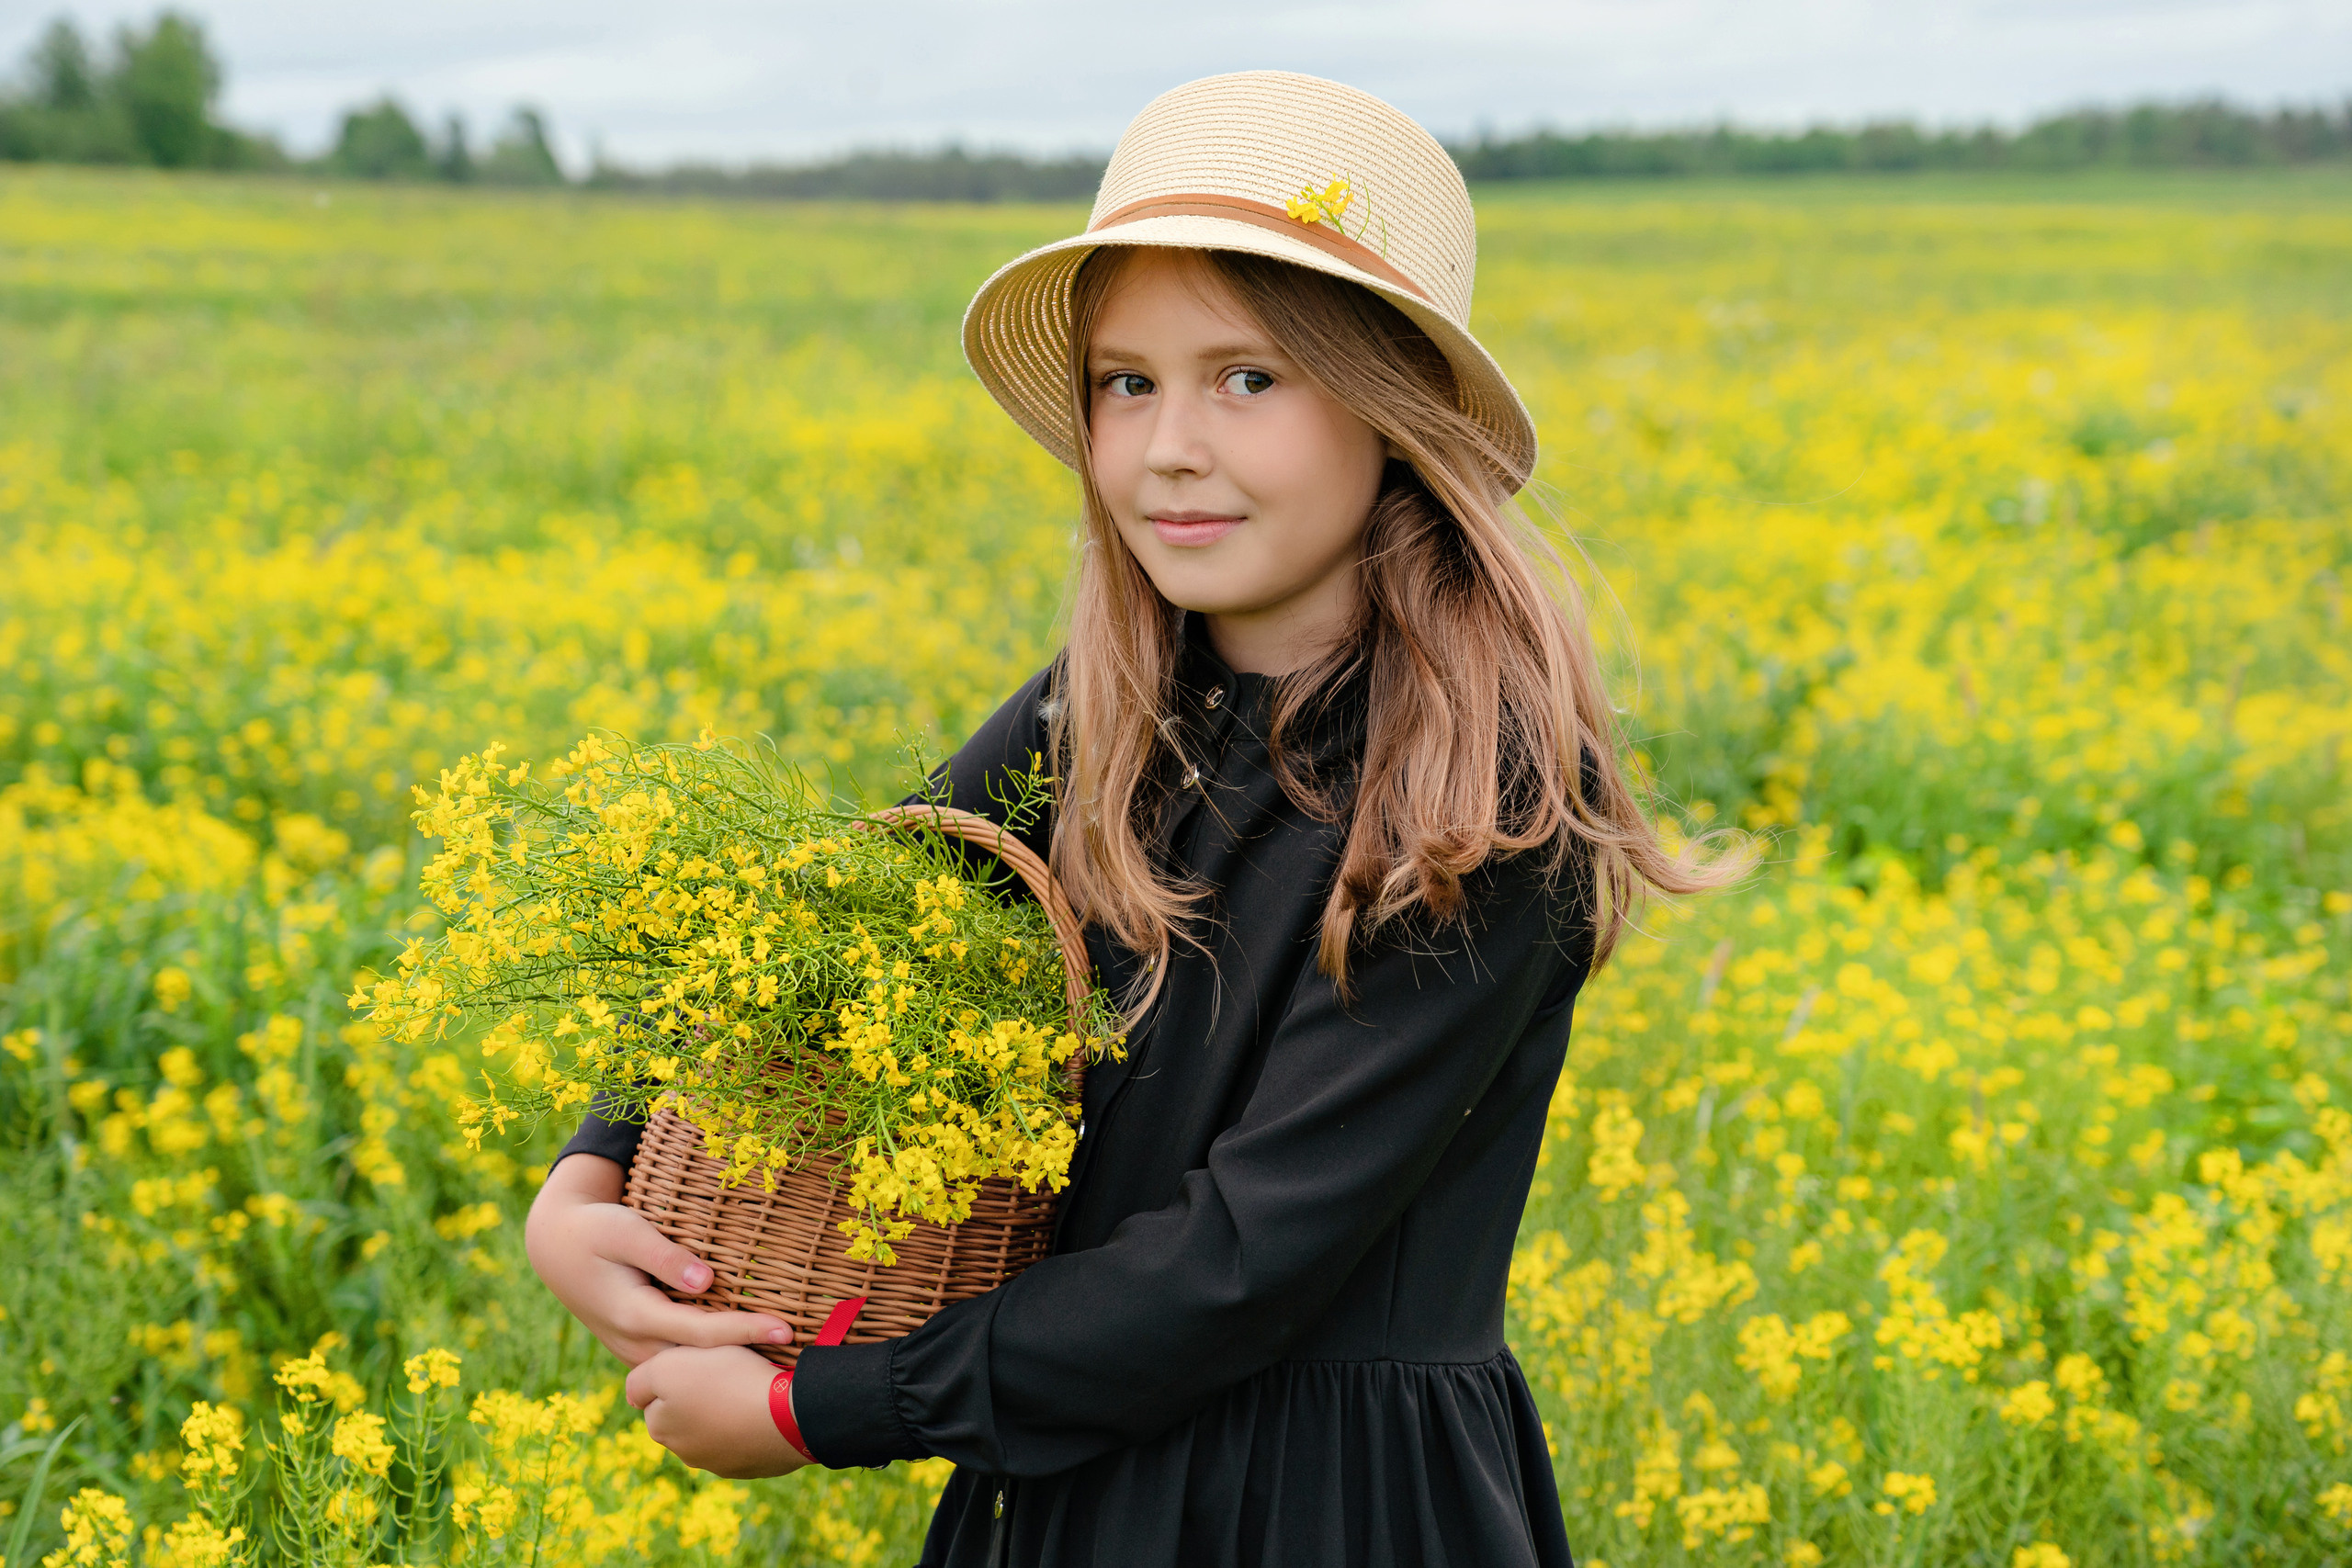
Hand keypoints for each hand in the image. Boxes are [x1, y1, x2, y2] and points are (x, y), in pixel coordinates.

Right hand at [525, 1153, 792, 1366]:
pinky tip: (748, 1360)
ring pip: (690, 1370)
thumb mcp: (625, 1231)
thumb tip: (707, 1282)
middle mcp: (636, 1343)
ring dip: (731, 1369)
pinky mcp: (641, 1348)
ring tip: (784, 1367)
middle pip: (700, 1362)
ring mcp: (636, 1351)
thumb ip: (665, 1257)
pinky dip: (712, 1364)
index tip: (786, 1328)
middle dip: (747, 1363)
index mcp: (635, 1314)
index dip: (745, 1331)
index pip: (702, 1331)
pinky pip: (681, 1364)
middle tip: (800, 1363)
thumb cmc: (596, 1229)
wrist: (556, 1246)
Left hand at [627, 1344, 812, 1477]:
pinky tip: (766, 1408)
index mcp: (661, 1428)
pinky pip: (747, 1440)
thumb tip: (633, 1399)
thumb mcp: (670, 1364)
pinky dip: (751, 1426)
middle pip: (686, 1415)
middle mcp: (685, 1453)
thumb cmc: (728, 1379)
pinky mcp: (753, 1466)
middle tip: (725, 1372)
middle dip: (699, 1397)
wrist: (790, 1413)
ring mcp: (721, 1463)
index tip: (701, 1362)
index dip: (678, 1374)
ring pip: (716, 1429)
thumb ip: (640, 1380)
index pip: (657, 1397)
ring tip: (748, 1388)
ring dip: (725, 1413)